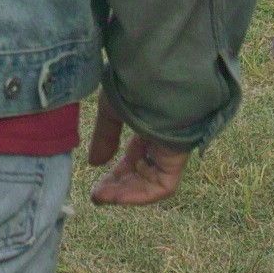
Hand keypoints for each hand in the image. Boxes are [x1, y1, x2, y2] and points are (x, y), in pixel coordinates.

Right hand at [85, 88, 188, 205]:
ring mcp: (172, 148)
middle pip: (142, 170)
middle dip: (119, 185)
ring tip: (102, 197)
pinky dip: (141, 195)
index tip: (97, 184)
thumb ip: (104, 137)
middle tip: (97, 195)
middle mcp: (162, 138)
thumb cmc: (132, 85)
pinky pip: (163, 186)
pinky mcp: (178, 158)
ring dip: (126, 193)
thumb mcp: (111, 110)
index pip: (135, 156)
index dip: (116, 172)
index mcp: (149, 123)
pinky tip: (118, 197)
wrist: (156, 75)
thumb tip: (94, 164)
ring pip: (152, 180)